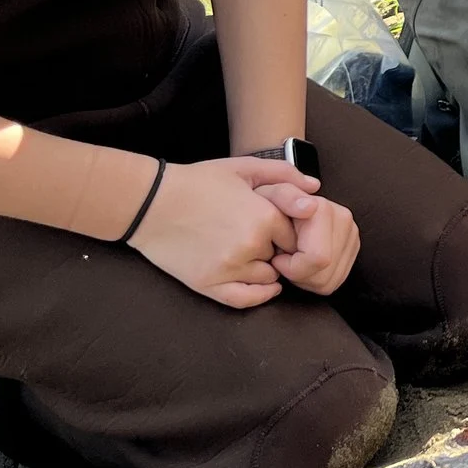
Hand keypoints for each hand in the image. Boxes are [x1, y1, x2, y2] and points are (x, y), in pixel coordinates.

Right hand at [125, 156, 314, 308]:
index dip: (289, 229)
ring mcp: (230, 267)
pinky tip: (264, 286)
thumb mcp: (242, 168)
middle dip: (278, 248)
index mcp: (264, 215)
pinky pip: (245, 299)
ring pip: (267, 277)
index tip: (279, 225)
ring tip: (251, 253)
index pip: (297, 233)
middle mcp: (251, 245)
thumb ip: (283, 175)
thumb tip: (316, 188)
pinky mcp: (209, 284)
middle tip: (262, 238)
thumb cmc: (198, 182)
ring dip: (265, 267)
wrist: (151, 202)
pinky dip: (259, 295)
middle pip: (284, 255)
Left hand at [255, 180, 360, 294]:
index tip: (277, 256)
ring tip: (291, 258)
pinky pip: (334, 281)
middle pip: (324, 275)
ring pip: (329, 281)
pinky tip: (302, 262)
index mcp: (325, 209)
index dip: (291, 267)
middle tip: (283, 258)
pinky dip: (313, 279)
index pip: (318, 258)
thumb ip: (285, 196)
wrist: (282, 203)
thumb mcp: (266, 195)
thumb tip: (311, 207)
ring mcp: (351, 236)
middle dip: (296, 275)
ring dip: (304, 278)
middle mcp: (344, 221)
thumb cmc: (268, 203)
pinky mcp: (352, 248)